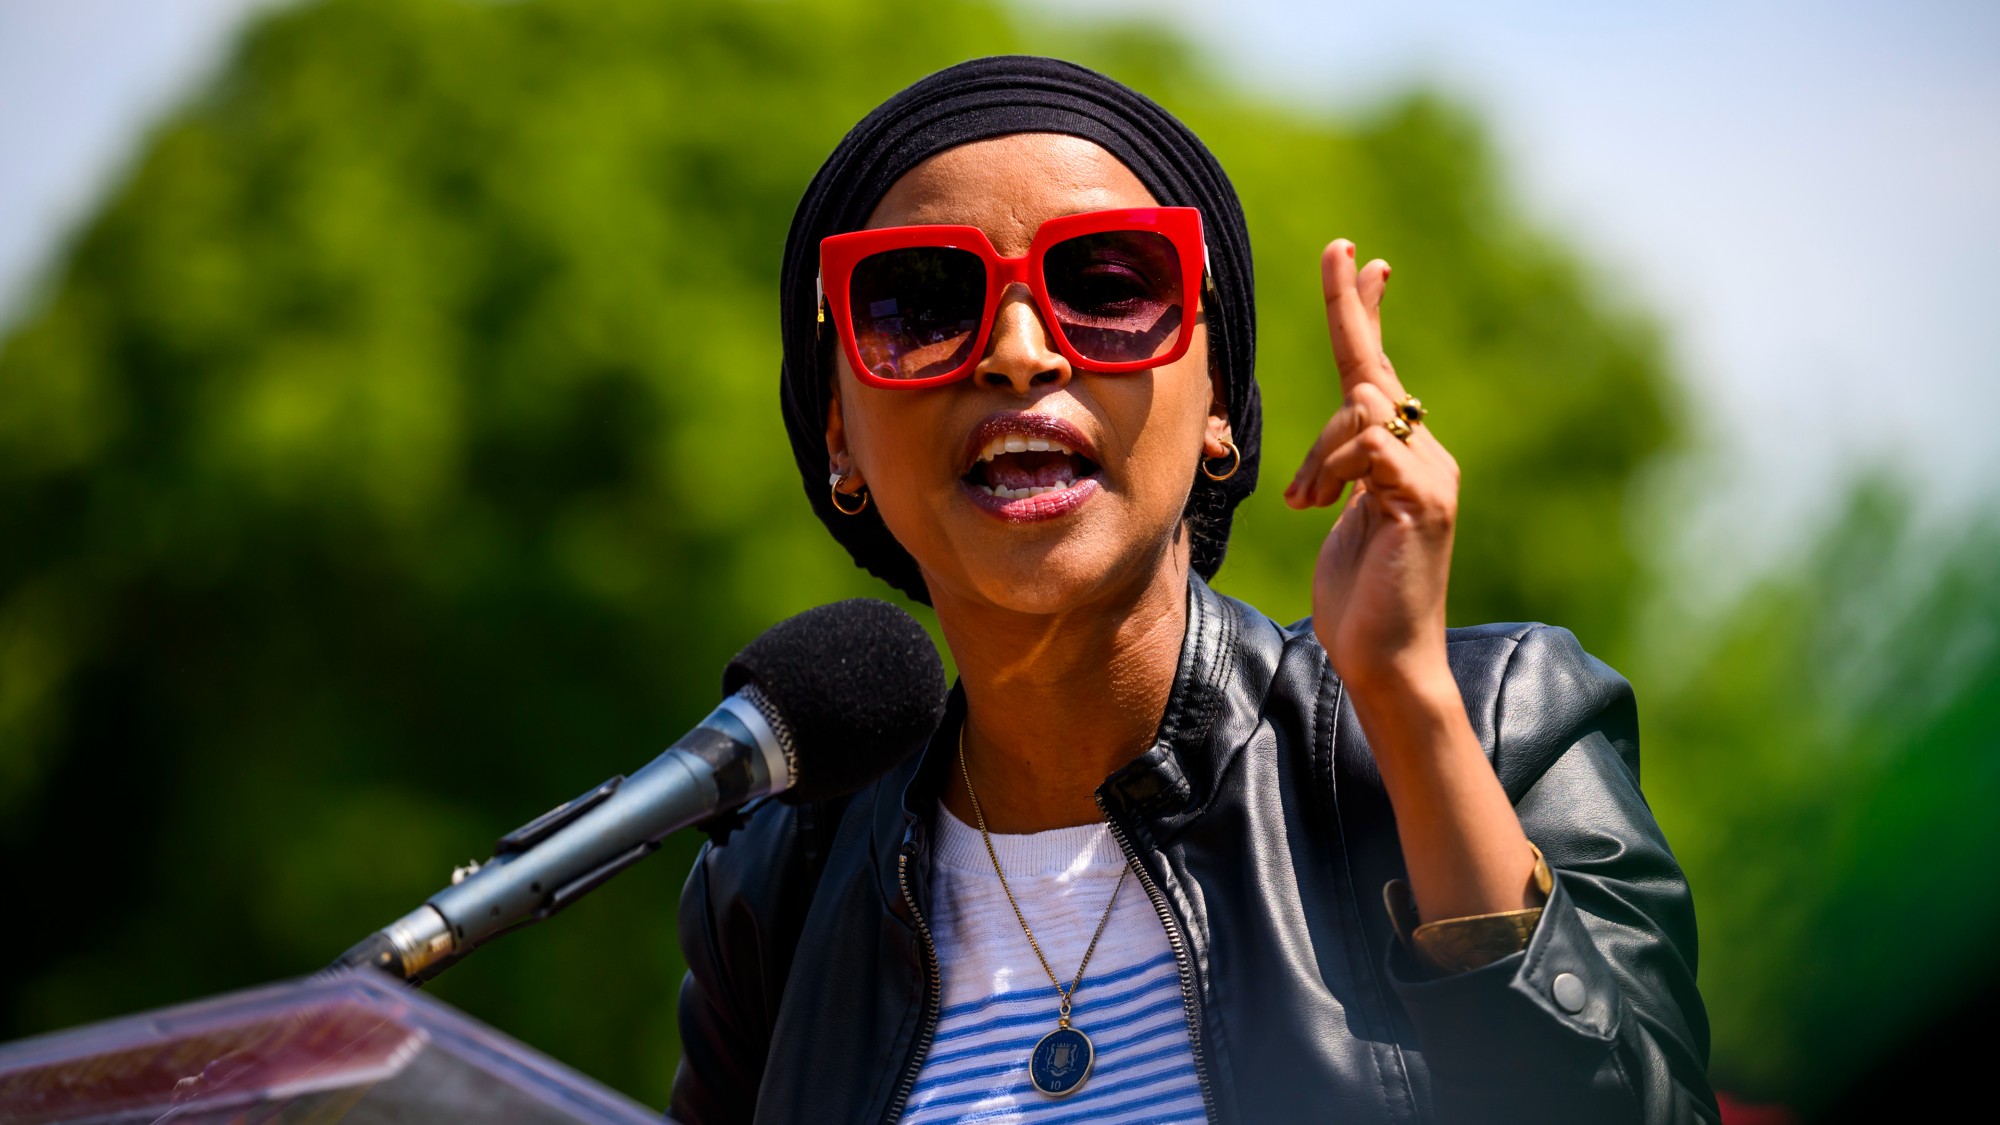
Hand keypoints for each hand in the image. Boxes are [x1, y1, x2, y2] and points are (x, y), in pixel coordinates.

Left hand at [1284, 241, 1459, 692]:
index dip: (1365, 314)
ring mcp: (1431, 476)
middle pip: (1373, 372)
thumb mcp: (1342, 522)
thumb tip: (1333, 445)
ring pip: (1361, 409)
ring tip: (1304, 503)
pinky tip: (1320, 505)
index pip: (1380, 372)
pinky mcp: (1423, 499)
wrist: (1387, 663)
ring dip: (1318, 452)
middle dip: (1352, 310)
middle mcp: (1427, 456)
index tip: (1356, 260)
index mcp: (1403, 459)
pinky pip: (1367, 444)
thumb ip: (1343, 475)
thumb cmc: (1360, 602)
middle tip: (1341, 251)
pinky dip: (1334, 465)